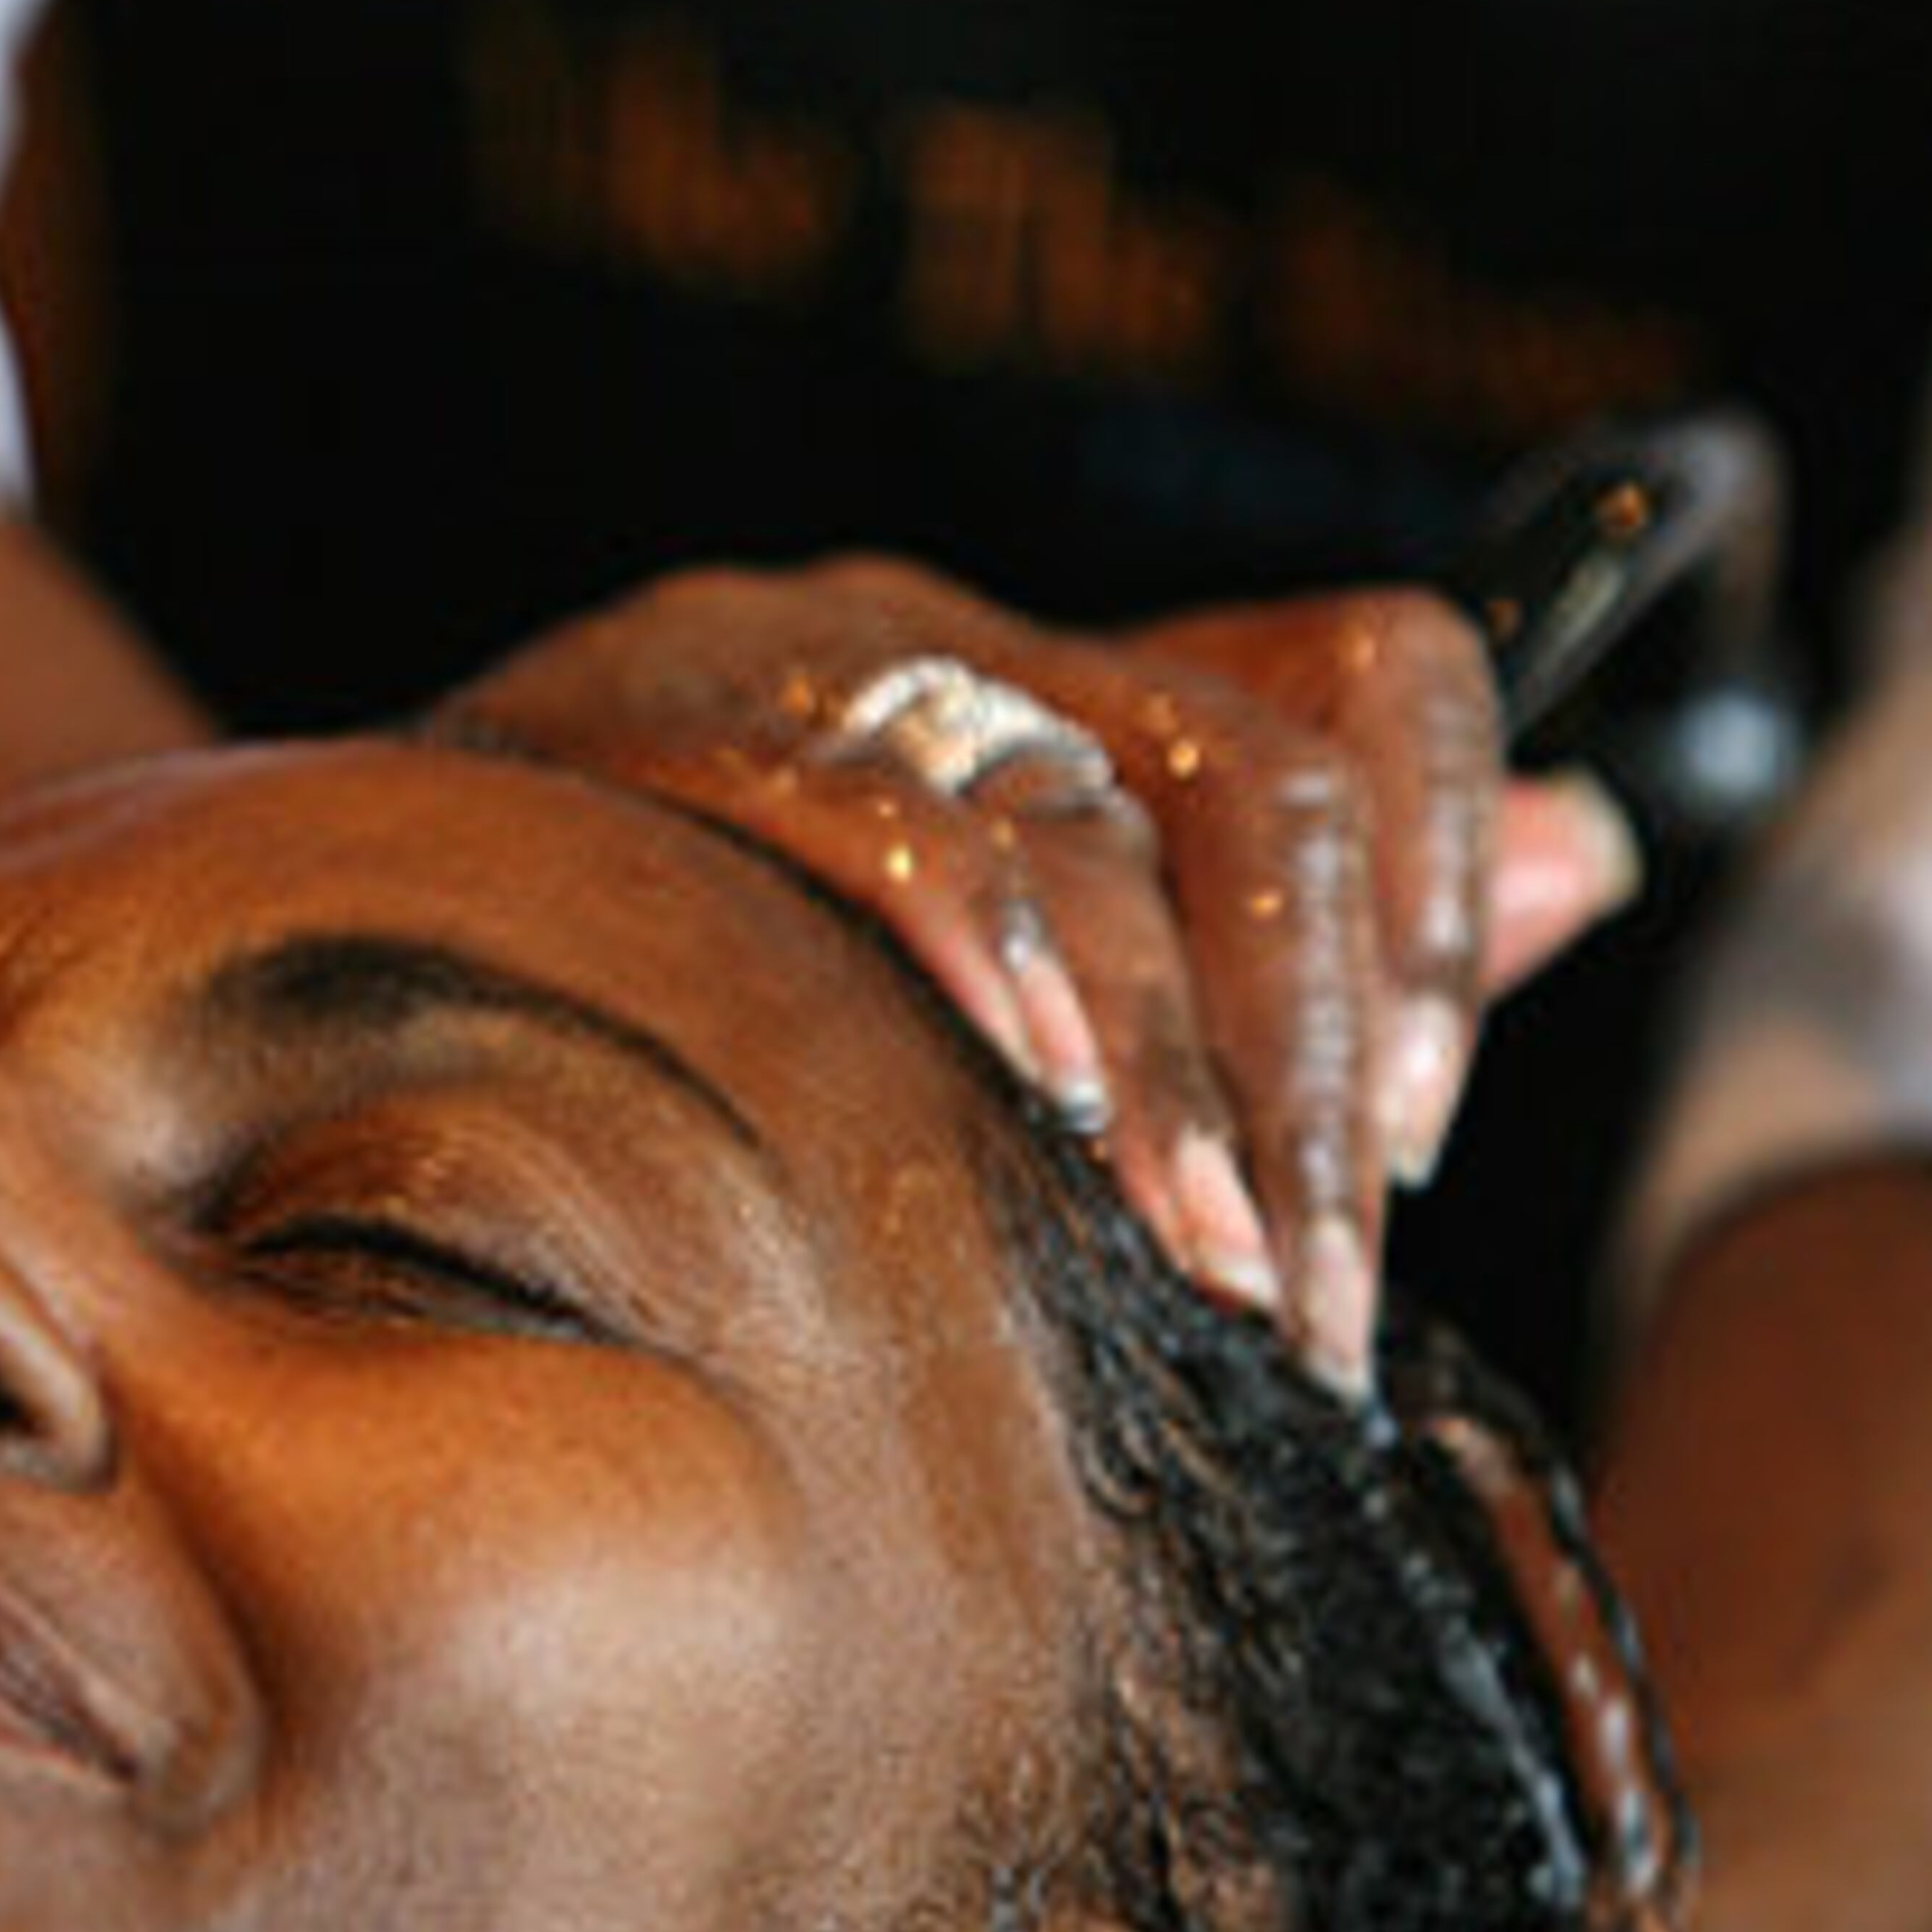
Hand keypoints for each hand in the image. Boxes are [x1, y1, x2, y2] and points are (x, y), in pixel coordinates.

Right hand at [437, 552, 1634, 1382]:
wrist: (329, 952)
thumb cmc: (706, 1022)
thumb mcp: (1043, 992)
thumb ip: (1318, 940)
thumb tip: (1602, 846)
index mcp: (1074, 685)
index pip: (1374, 672)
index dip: (1457, 863)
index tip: (1432, 1125)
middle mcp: (961, 631)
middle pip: (1259, 775)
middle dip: (1323, 1059)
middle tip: (1318, 1300)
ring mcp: (792, 649)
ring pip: (1080, 816)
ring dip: (1174, 1066)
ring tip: (1211, 1268)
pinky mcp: (634, 711)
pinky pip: (863, 803)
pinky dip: (981, 945)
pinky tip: (1029, 1088)